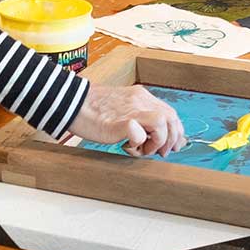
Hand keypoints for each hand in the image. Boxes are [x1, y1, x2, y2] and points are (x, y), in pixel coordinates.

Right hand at [66, 84, 186, 157]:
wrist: (72, 103)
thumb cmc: (94, 110)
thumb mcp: (124, 109)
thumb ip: (141, 119)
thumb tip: (158, 137)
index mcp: (142, 97)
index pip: (170, 113)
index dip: (176, 132)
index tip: (173, 145)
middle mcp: (140, 101)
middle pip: (171, 118)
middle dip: (171, 139)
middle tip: (159, 152)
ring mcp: (131, 110)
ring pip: (161, 123)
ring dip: (157, 141)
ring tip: (142, 149)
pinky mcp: (120, 122)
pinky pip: (138, 133)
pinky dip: (138, 143)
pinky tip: (127, 146)